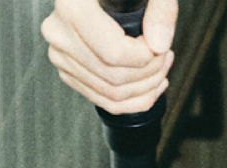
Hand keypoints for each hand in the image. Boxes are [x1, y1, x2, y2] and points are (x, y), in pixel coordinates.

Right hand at [41, 0, 176, 114]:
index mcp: (73, 6)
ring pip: (107, 93)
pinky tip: (146, 85)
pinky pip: (100, 98)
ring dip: (142, 90)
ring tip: (160, 71)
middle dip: (149, 75)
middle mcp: (60, 31)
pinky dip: (129, 100)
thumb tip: (160, 44)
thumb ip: (161, 7)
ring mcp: (60, 52)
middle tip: (166, 59)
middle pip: (111, 76)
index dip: (146, 59)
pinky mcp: (67, 68)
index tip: (161, 48)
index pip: (113, 53)